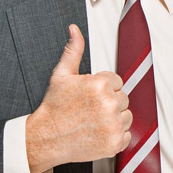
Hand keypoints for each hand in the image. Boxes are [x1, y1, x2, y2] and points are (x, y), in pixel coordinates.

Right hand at [25, 25, 131, 172]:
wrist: (45, 138)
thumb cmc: (54, 107)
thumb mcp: (61, 75)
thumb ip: (73, 50)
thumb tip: (74, 29)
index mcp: (100, 85)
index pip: (116, 82)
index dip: (102, 89)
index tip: (89, 96)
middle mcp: (109, 104)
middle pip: (122, 98)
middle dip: (108, 102)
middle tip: (89, 110)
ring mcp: (113, 124)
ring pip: (126, 116)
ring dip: (114, 118)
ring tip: (93, 121)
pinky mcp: (115, 142)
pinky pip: (126, 135)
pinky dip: (115, 135)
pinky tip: (98, 133)